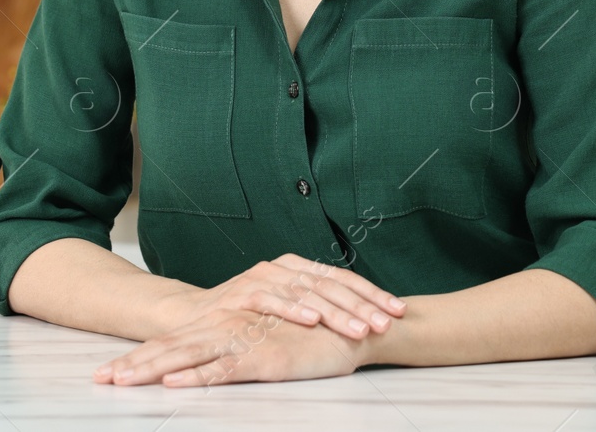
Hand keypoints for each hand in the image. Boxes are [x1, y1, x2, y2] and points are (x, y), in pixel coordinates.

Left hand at [94, 307, 368, 386]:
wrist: (354, 327)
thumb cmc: (310, 336)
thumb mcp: (264, 343)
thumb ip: (235, 349)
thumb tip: (206, 363)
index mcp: (225, 327)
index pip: (174, 343)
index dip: (139, 357)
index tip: (108, 373)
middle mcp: (228, 330)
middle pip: (171, 349)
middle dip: (132, 364)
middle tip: (99, 379)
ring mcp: (243, 342)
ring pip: (188, 356)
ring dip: (152, 369)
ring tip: (122, 380)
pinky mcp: (263, 358)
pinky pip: (224, 368)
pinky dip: (197, 376)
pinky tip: (173, 382)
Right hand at [155, 252, 405, 341]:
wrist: (197, 318)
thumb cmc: (249, 317)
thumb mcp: (287, 308)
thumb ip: (317, 305)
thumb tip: (365, 316)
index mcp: (299, 267)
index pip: (343, 278)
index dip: (372, 294)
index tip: (398, 310)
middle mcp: (284, 267)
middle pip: (331, 284)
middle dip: (362, 305)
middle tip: (387, 322)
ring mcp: (263, 277)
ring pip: (307, 292)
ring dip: (336, 312)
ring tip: (361, 328)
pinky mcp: (242, 292)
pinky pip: (272, 299)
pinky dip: (293, 308)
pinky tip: (313, 319)